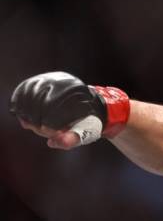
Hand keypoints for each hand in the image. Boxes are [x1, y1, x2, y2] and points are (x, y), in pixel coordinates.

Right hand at [9, 71, 129, 147]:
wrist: (85, 105)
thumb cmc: (85, 122)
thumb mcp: (85, 133)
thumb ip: (71, 139)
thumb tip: (51, 142)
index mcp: (82, 96)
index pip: (60, 110)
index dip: (51, 124)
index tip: (49, 132)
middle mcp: (68, 83)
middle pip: (44, 101)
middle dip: (38, 118)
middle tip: (39, 129)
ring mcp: (53, 78)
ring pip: (31, 93)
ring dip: (27, 111)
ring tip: (29, 124)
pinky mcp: (41, 79)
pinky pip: (24, 88)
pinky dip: (19, 102)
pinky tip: (21, 114)